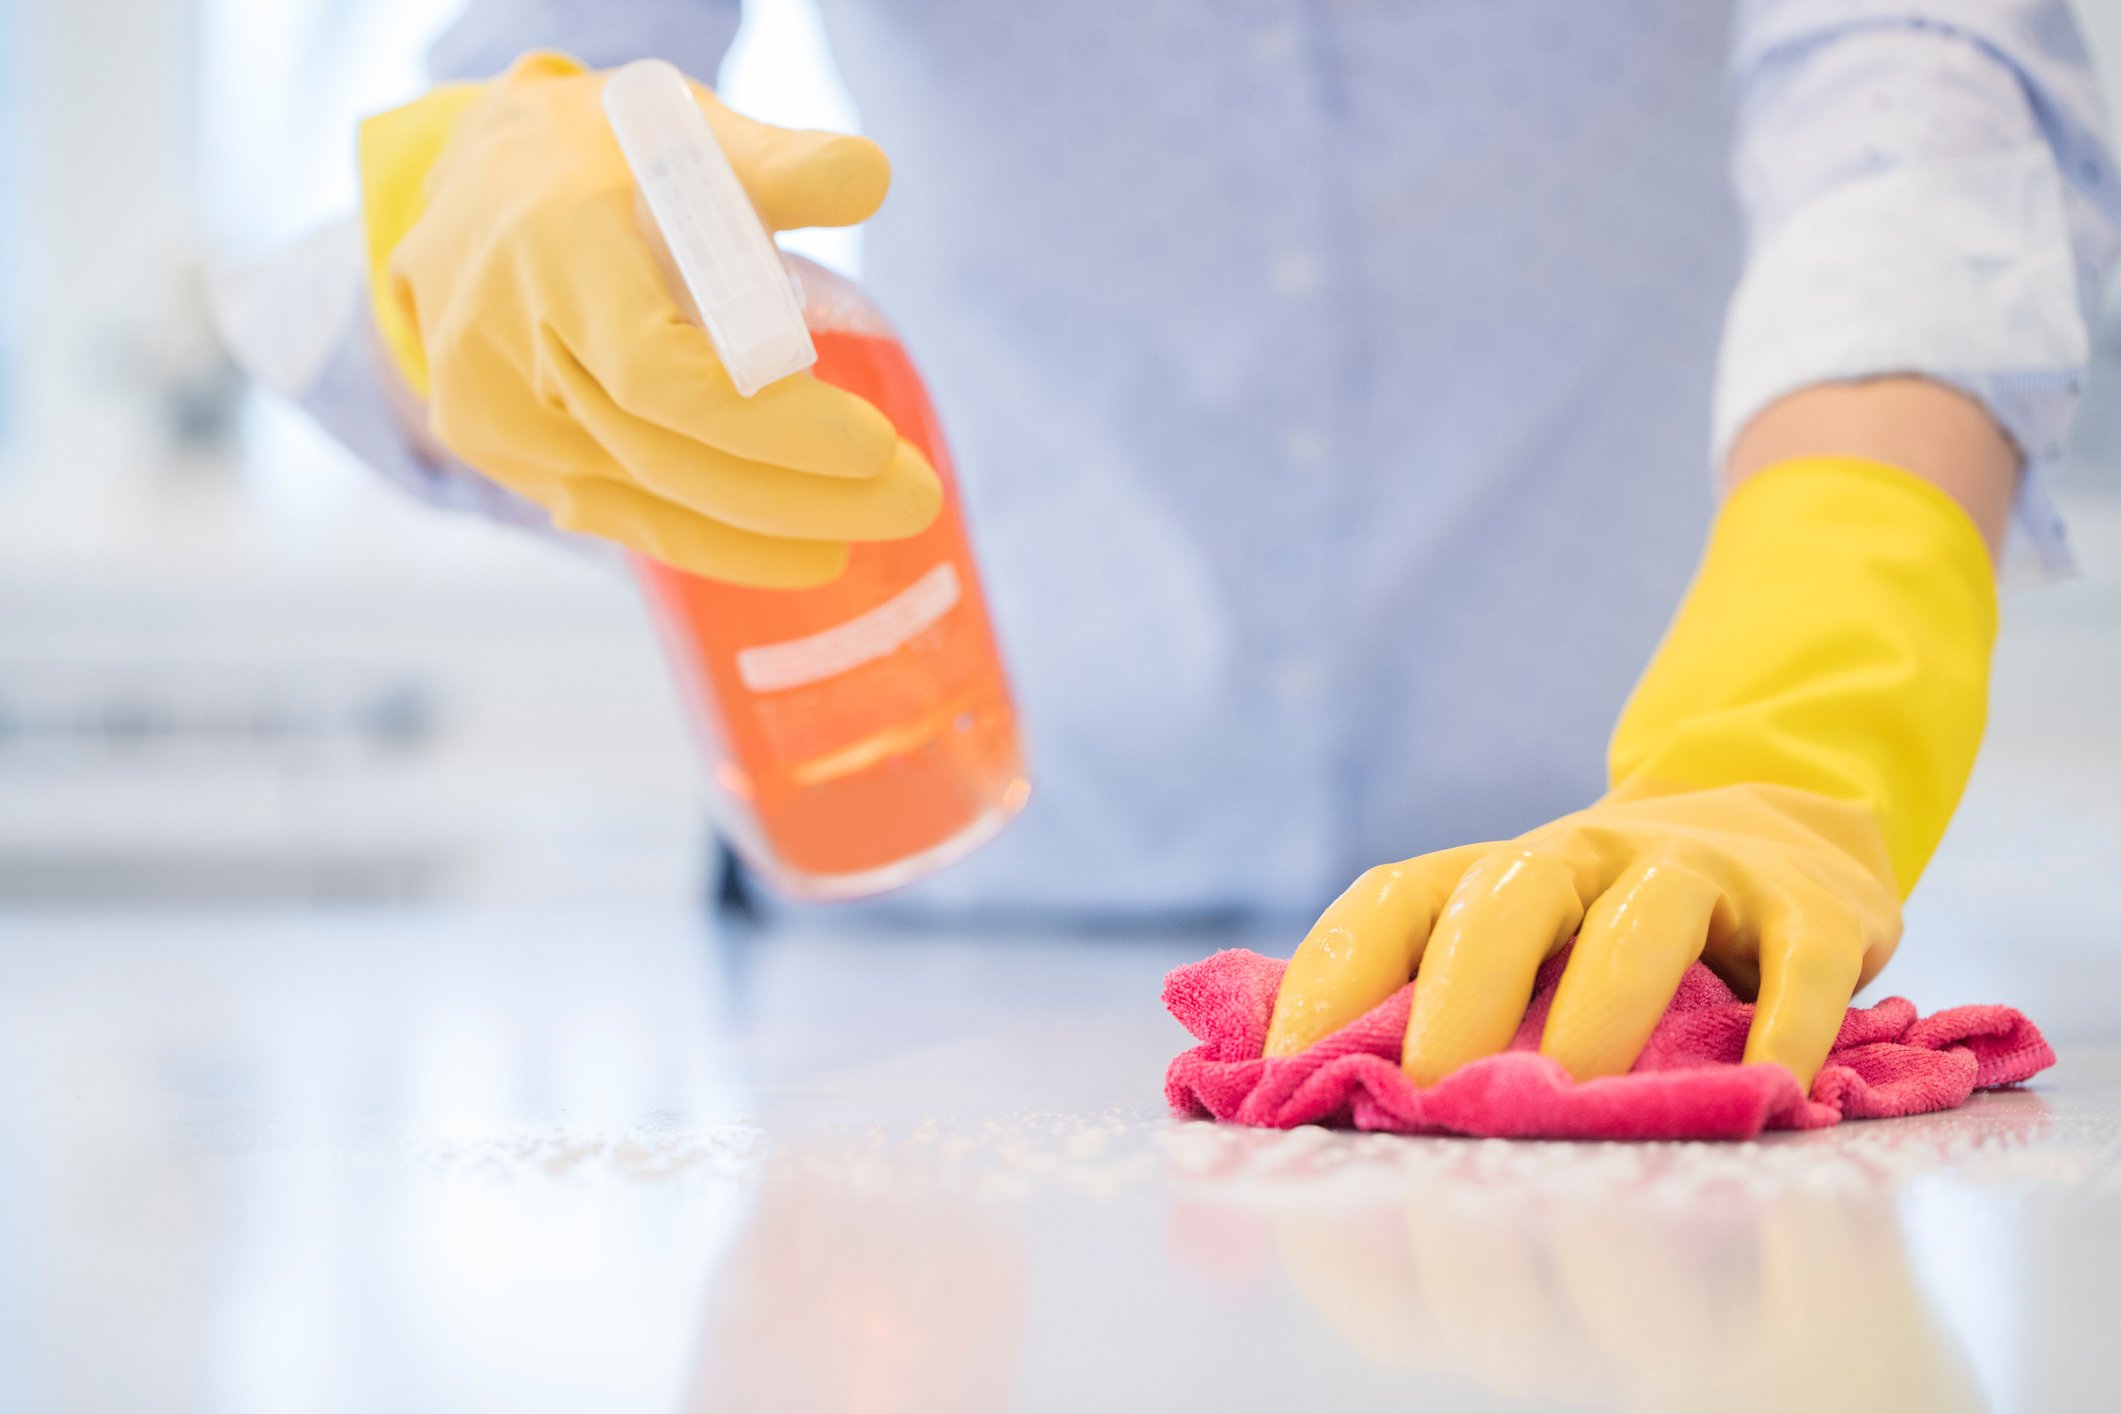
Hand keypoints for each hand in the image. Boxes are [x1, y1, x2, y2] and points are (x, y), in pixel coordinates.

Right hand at [360, 52, 939, 586]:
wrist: (454, 188)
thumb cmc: (590, 156)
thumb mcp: (676, 128)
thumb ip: (776, 160)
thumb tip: (872, 178)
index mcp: (556, 249)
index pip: (661, 375)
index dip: (771, 425)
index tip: (874, 445)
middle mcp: (508, 339)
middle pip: (665, 451)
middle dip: (799, 491)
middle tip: (914, 500)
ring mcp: (493, 408)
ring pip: (642, 499)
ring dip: (769, 528)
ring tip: (878, 526)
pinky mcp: (500, 453)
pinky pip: (616, 518)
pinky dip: (713, 544)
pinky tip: (800, 553)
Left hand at [1265, 784, 1898, 1088]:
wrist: (1777, 813)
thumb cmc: (1609, 921)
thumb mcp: (1521, 941)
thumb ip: (1431, 1002)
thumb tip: (1300, 1099)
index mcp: (1497, 872)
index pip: (1393, 899)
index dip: (1330, 976)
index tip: (1285, 1069)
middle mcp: (1587, 855)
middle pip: (1509, 898)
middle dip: (1463, 991)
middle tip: (1432, 1090)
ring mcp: (1702, 872)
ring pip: (1645, 916)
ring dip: (1604, 1005)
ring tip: (1577, 1091)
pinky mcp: (1811, 907)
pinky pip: (1800, 961)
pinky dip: (1787, 1023)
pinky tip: (1767, 1090)